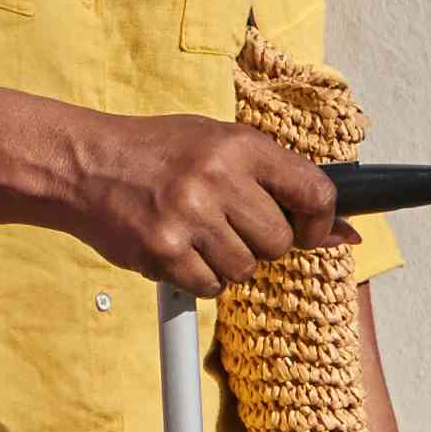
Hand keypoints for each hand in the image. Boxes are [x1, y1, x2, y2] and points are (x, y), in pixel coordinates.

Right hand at [42, 115, 342, 298]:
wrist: (85, 164)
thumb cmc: (158, 153)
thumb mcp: (219, 145)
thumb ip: (279, 181)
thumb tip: (346, 234)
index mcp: (239, 145)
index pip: (314, 193)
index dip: (321, 222)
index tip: (310, 231)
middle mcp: (217, 178)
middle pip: (279, 242)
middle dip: (261, 244)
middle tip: (229, 226)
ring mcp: (189, 216)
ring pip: (244, 269)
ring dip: (226, 263)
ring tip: (197, 234)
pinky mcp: (164, 251)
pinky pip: (209, 286)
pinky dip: (198, 277)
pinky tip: (178, 249)